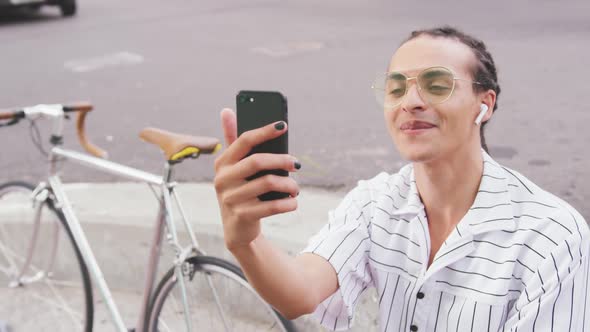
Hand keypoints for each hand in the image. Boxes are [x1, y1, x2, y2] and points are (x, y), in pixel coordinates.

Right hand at [214, 108, 299, 250]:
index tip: (283, 125)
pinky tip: (293, 201)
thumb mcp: (233, 168)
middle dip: (281, 160)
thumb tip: (226, 110)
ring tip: (295, 188)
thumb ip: (232, 140)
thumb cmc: (240, 191)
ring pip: (268, 183)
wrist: (237, 229)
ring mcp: (231, 198)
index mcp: (222, 162)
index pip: (244, 140)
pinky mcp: (242, 215)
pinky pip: (272, 206)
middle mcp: (223, 179)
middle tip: (297, 163)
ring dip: (288, 185)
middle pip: (257, 161)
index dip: (264, 131)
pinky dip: (288, 203)